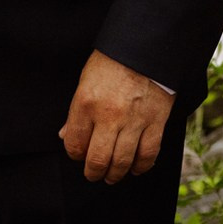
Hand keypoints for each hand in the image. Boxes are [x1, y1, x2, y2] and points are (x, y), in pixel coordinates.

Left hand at [60, 51, 173, 184]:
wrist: (146, 47)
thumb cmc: (113, 62)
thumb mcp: (85, 81)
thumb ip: (76, 112)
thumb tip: (66, 135)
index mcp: (86, 104)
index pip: (75, 144)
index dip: (75, 155)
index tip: (78, 154)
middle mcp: (109, 116)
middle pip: (98, 159)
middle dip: (93, 172)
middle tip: (93, 174)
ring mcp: (134, 120)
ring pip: (123, 161)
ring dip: (115, 174)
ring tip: (111, 176)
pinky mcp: (156, 121)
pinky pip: (148, 153)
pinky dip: (142, 166)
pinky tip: (136, 169)